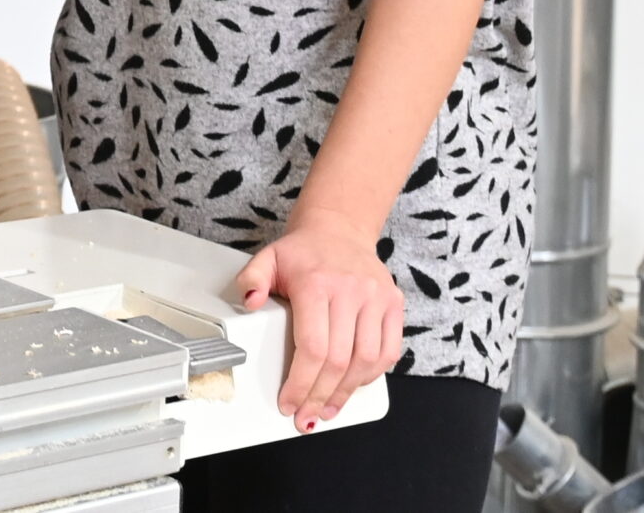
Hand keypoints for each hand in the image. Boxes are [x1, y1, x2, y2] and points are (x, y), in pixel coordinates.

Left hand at [238, 206, 404, 428]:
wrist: (339, 229)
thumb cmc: (303, 251)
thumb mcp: (267, 258)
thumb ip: (251, 279)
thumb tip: (248, 301)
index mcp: (317, 283)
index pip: (312, 347)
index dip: (301, 383)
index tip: (289, 402)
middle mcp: (351, 291)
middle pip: (338, 360)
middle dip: (320, 396)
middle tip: (306, 415)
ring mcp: (377, 298)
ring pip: (366, 361)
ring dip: (346, 393)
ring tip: (327, 409)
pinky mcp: (395, 304)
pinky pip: (389, 352)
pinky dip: (371, 375)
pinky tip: (352, 386)